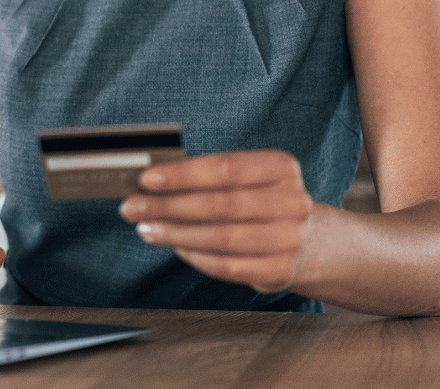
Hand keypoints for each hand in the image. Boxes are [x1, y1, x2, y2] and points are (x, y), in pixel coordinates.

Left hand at [118, 150, 314, 293]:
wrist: (306, 238)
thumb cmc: (257, 199)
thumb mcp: (242, 178)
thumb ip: (202, 177)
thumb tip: (149, 181)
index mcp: (281, 167)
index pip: (225, 168)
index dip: (183, 174)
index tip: (146, 179)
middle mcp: (292, 202)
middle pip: (220, 204)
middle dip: (168, 206)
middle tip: (133, 207)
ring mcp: (290, 239)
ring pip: (221, 238)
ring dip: (175, 233)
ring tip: (146, 228)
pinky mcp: (280, 271)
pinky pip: (227, 266)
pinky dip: (195, 256)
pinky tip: (175, 247)